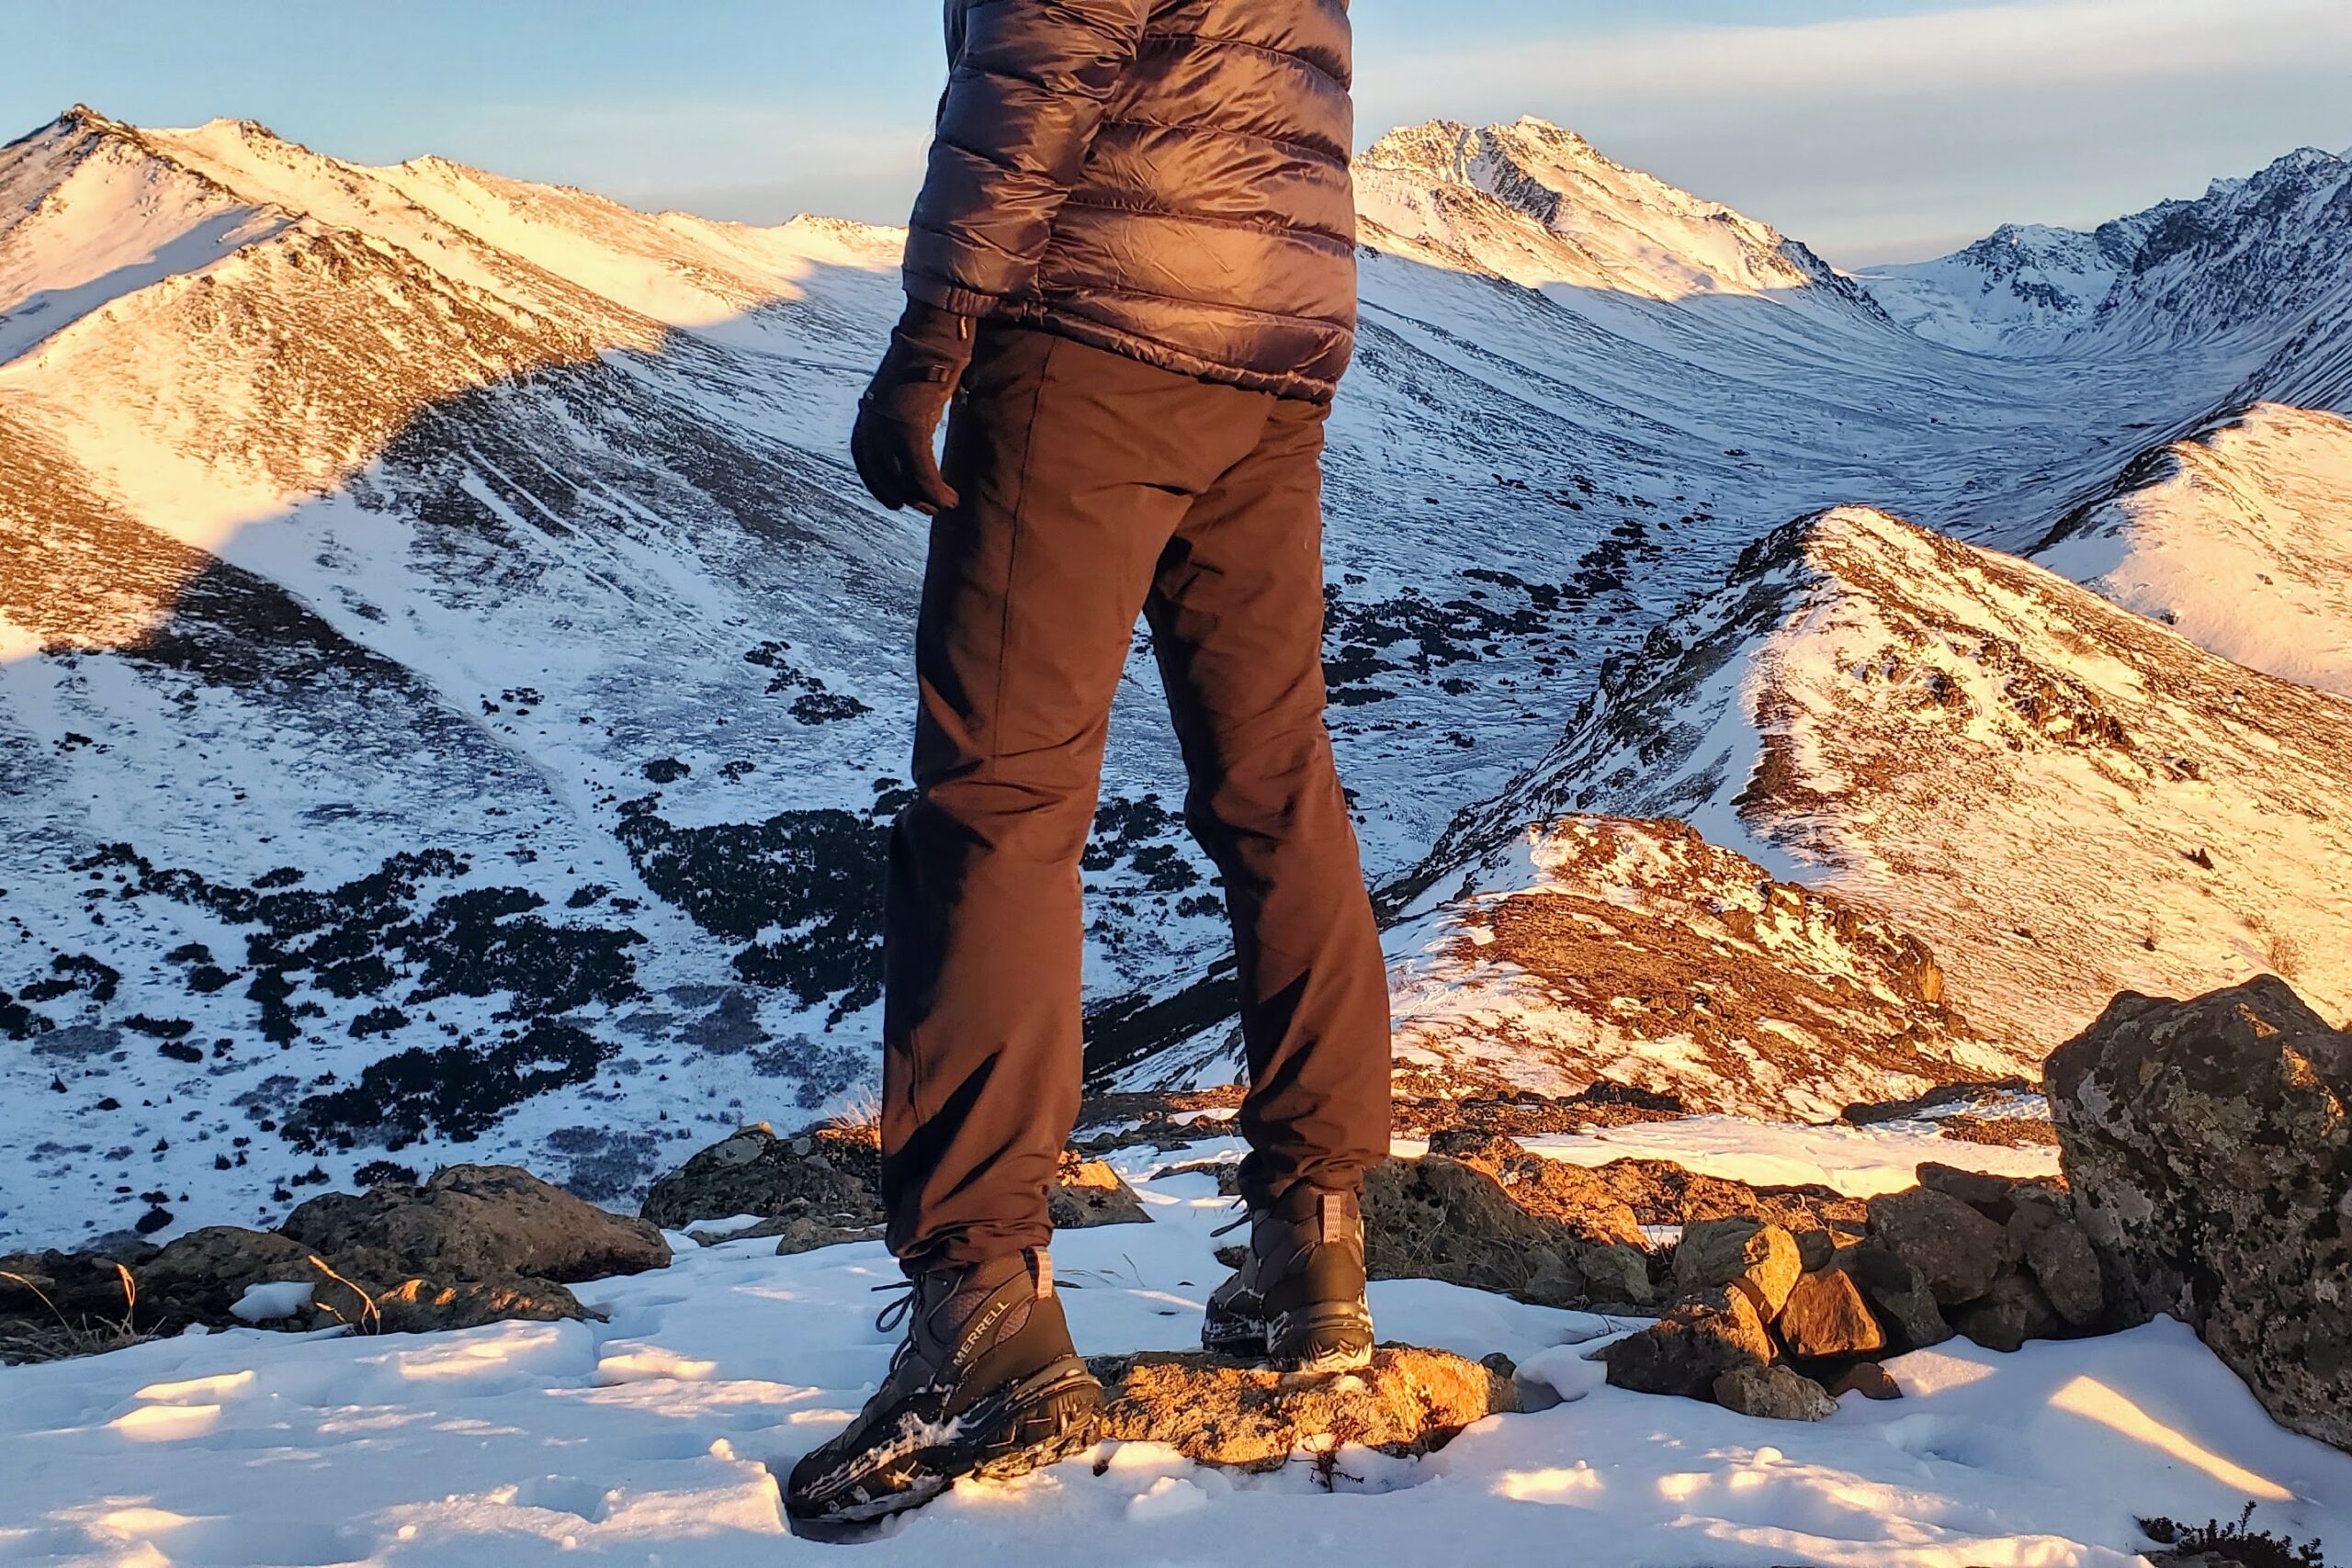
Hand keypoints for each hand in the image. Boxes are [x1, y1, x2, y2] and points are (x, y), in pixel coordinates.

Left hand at [851, 301, 975, 513]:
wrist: (932, 333)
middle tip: (928, 508)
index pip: (864, 460)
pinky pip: (921, 473)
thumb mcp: (908, 389)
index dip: (879, 485)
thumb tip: (919, 424)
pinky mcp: (909, 428)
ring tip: (945, 504)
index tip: (896, 501)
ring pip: (904, 479)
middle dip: (907, 497)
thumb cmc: (927, 356)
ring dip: (926, 499)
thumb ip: (905, 410)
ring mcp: (887, 427)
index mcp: (867, 413)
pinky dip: (937, 491)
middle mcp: (871, 423)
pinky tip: (950, 498)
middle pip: (884, 475)